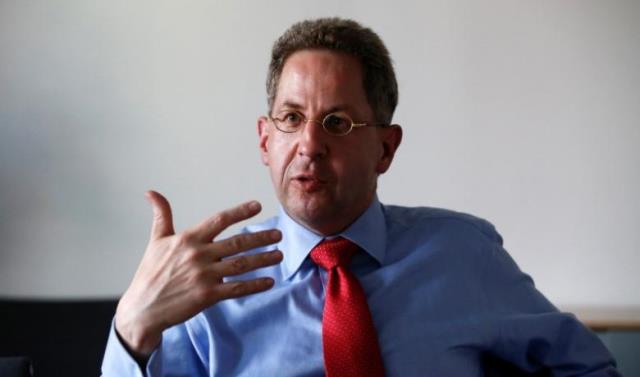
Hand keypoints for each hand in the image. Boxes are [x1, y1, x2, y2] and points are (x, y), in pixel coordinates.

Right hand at [114, 190, 282, 355]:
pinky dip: (255, 285)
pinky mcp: (207, 295)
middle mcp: (198, 255)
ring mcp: (204, 276)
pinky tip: (269, 281)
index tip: (257, 206)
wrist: (142, 309)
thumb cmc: (150, 274)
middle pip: (237, 243)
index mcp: (188, 239)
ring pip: (241, 264)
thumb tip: (151, 192)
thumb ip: (161, 216)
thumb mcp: (156, 241)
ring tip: (279, 255)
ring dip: (263, 259)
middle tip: (278, 234)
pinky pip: (237, 288)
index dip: (240, 212)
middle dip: (261, 237)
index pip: (219, 220)